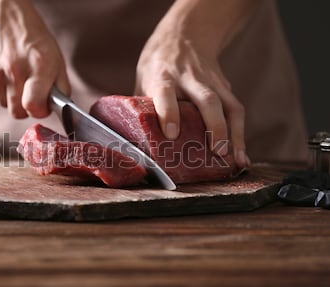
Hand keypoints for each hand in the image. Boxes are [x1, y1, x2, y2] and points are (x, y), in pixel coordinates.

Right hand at [0, 0, 69, 117]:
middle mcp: (14, 68)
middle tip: (28, 92)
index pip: (34, 107)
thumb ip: (60, 85)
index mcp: (39, 65)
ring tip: (13, 74)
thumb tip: (60, 108)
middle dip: (24, 107)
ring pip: (3, 104)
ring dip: (9, 95)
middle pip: (17, 112)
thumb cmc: (30, 35)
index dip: (39, 110)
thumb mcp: (55, 55)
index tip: (41, 105)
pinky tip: (0, 70)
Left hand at [135, 0, 255, 168]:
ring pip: (227, 105)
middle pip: (207, 99)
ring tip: (235, 160)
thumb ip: (142, 109)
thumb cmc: (158, 67)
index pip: (166, 94)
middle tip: (217, 151)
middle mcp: (189, 78)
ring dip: (234, 134)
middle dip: (214, 125)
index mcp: (163, 77)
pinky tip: (240, 156)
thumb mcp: (143, 81)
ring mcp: (211, 81)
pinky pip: (235, 110)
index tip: (171, 134)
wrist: (185, 35)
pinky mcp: (225, 87)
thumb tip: (136, 144)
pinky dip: (240, 134)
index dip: (168, 113)